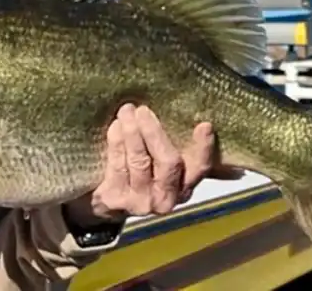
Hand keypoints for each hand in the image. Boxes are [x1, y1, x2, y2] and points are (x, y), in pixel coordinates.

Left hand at [89, 104, 216, 218]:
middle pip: (168, 162)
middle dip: (155, 132)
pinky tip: (116, 126)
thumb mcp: (158, 160)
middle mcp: (166, 198)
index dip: (203, 149)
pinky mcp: (117, 199)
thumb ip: (169, 143)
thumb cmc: (139, 170)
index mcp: (184, 186)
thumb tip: (175, 109)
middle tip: (143, 110)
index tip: (204, 126)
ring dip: (132, 132)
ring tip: (126, 111)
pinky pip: (118, 164)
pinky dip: (117, 142)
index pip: (199, 168)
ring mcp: (141, 201)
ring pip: (140, 161)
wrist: (106, 202)